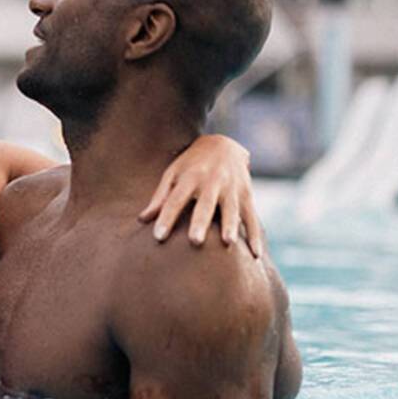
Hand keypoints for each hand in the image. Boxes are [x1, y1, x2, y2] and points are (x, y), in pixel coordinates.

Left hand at [139, 134, 265, 257]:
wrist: (224, 143)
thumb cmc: (191, 164)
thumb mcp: (173, 173)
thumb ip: (160, 197)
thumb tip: (142, 220)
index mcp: (190, 177)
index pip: (175, 199)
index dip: (167, 217)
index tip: (158, 236)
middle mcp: (212, 182)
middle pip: (205, 204)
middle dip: (201, 222)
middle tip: (195, 241)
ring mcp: (232, 188)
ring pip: (232, 209)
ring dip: (230, 226)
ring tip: (228, 243)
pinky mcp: (247, 195)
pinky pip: (252, 217)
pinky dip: (255, 236)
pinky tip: (255, 255)